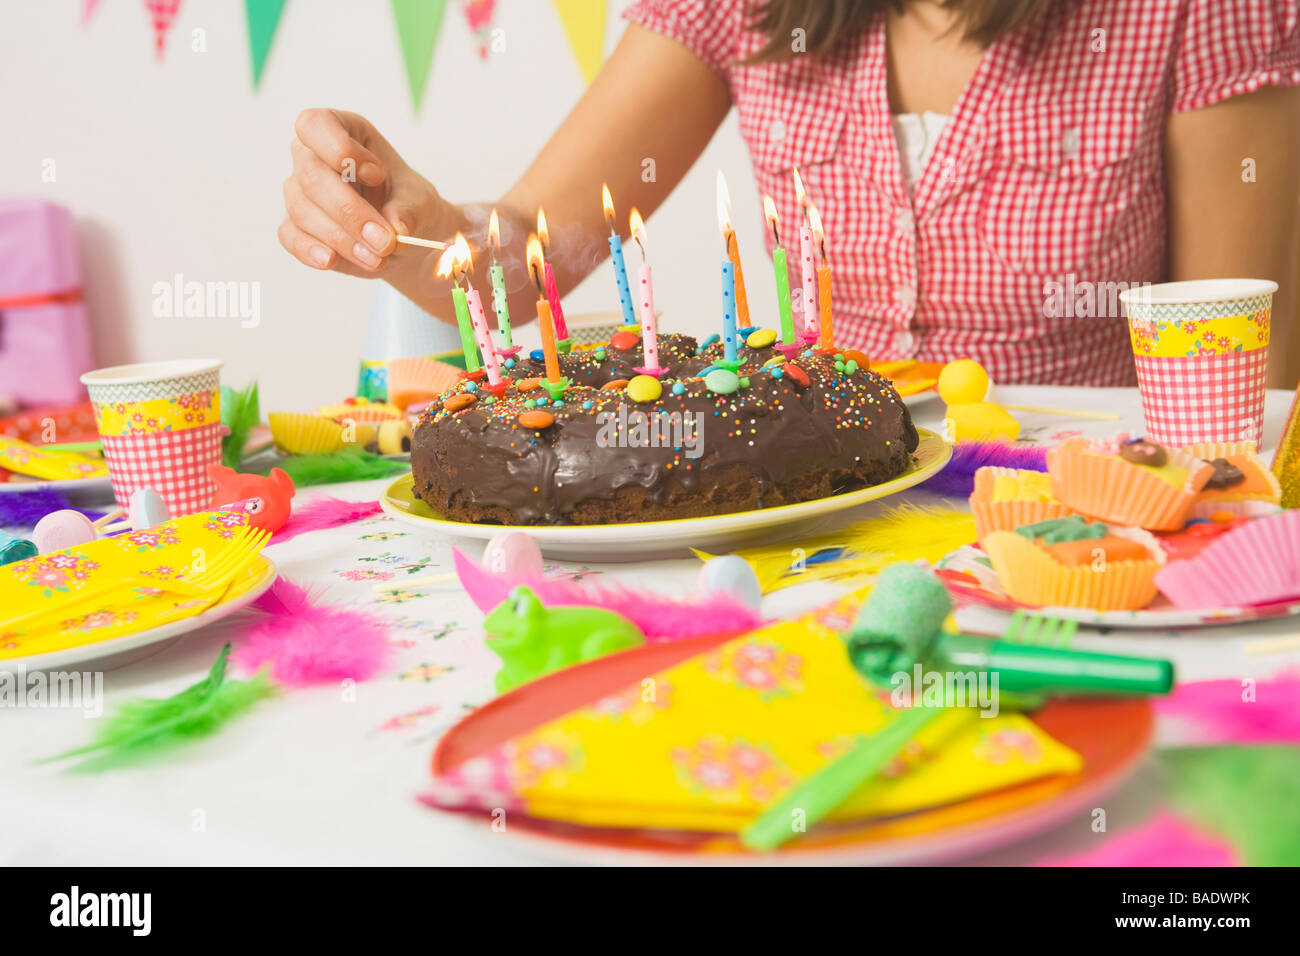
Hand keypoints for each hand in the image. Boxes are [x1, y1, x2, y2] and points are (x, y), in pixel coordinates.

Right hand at [279, 108, 448, 276]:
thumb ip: (409, 210)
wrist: (404, 240)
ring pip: (302, 210)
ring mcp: (299, 192)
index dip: (340, 150)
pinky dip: (310, 250)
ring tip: (378, 258)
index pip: (316, 124)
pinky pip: (291, 236)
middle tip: (385, 241)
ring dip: (341, 238)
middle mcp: (313, 158)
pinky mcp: (296, 227)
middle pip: (312, 177)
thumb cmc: (410, 206)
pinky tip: (331, 261)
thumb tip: (395, 229)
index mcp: (344, 132)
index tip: (377, 175)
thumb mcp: (421, 202)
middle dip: (350, 212)